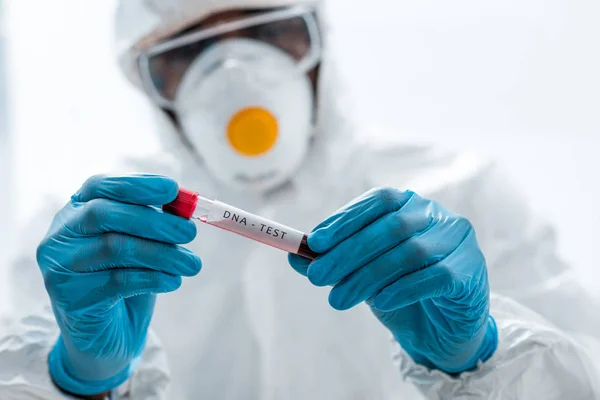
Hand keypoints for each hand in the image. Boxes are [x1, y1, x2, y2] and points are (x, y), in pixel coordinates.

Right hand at [36, 174, 201, 395]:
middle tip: (190, 233)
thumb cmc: (125, 280)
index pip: (99, 186)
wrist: (105, 336)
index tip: (173, 189)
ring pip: (114, 247)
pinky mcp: (71, 299)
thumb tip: (184, 204)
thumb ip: (154, 222)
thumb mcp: (140, 245)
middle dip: (153, 221)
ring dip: (162, 254)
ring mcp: (60, 267)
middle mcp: (60, 236)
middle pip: (103, 214)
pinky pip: (117, 281)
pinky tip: (173, 281)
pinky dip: (153, 278)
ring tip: (192, 264)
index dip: (136, 184)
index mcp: (76, 212)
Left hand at [289, 187, 496, 373]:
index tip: (315, 242)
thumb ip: (333, 261)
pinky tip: (381, 302)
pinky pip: (436, 276)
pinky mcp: (470, 270)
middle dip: (348, 252)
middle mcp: (435, 215)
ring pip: (409, 252)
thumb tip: (295, 255)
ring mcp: (457, 240)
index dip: (346, 219)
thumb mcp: (361, 273)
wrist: (442, 329)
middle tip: (317, 277)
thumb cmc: (399, 292)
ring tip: (338, 299)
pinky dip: (404, 288)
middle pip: (390, 227)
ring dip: (368, 276)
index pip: (378, 201)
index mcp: (409, 205)